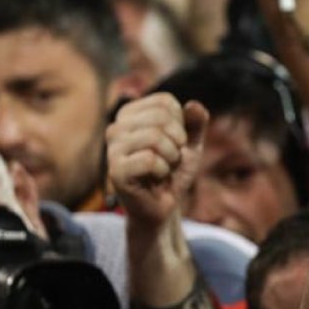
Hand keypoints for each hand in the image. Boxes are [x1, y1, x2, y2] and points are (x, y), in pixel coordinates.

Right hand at [106, 94, 208, 227]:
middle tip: (171, 159)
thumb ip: (196, 123)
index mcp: (130, 115)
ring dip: (171, 157)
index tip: (175, 143)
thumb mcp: (191, 145)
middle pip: (160, 117)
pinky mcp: (116, 171)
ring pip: (154, 137)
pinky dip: (163, 171)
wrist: (163, 206)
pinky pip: (150, 160)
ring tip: (164, 169)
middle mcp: (116, 128)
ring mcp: (113, 149)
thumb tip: (194, 105)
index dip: (181, 125)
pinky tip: (155, 179)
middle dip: (178, 142)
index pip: (165, 102)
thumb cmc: (173, 171)